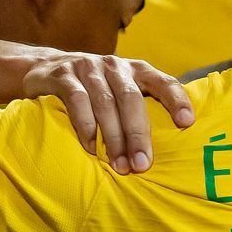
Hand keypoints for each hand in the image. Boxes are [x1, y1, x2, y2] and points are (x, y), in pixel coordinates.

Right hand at [8, 47, 194, 172]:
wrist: (44, 68)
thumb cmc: (95, 89)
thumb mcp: (121, 92)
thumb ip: (141, 110)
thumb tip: (170, 151)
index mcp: (137, 70)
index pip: (163, 81)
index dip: (176, 100)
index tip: (187, 123)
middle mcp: (115, 66)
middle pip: (132, 99)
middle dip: (138, 134)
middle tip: (143, 164)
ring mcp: (88, 68)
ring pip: (105, 103)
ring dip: (114, 138)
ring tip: (119, 165)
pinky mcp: (63, 75)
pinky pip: (77, 101)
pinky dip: (86, 126)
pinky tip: (91, 148)